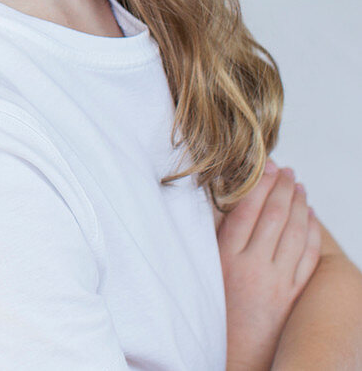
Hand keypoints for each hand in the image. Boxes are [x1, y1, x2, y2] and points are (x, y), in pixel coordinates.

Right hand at [219, 161, 321, 370]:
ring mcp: (277, 283)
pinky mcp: (293, 296)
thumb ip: (213, 234)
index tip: (265, 166)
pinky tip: (311, 220)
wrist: (234, 353)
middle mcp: (254, 267)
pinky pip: (307, 260)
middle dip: (283, 189)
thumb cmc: (214, 307)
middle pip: (274, 217)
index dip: (259, 183)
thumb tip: (219, 199)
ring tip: (300, 188)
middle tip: (287, 171)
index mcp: (227, 256)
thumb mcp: (205, 267)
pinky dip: (311, 236)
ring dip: (300, 207)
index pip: (248, 209)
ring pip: (294, 234)